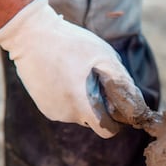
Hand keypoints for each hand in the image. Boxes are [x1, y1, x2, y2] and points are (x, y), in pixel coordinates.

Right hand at [0, 0, 150, 137]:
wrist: (29, 35)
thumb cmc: (70, 43)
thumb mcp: (103, 56)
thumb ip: (122, 81)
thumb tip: (136, 101)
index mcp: (83, 106)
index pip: (107, 131)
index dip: (116, 120)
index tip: (115, 103)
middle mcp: (66, 115)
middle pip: (93, 121)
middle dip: (98, 106)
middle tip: (95, 80)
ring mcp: (52, 112)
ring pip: (78, 114)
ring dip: (82, 100)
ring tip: (77, 74)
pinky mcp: (43, 106)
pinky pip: (64, 108)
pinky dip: (68, 97)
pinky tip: (64, 76)